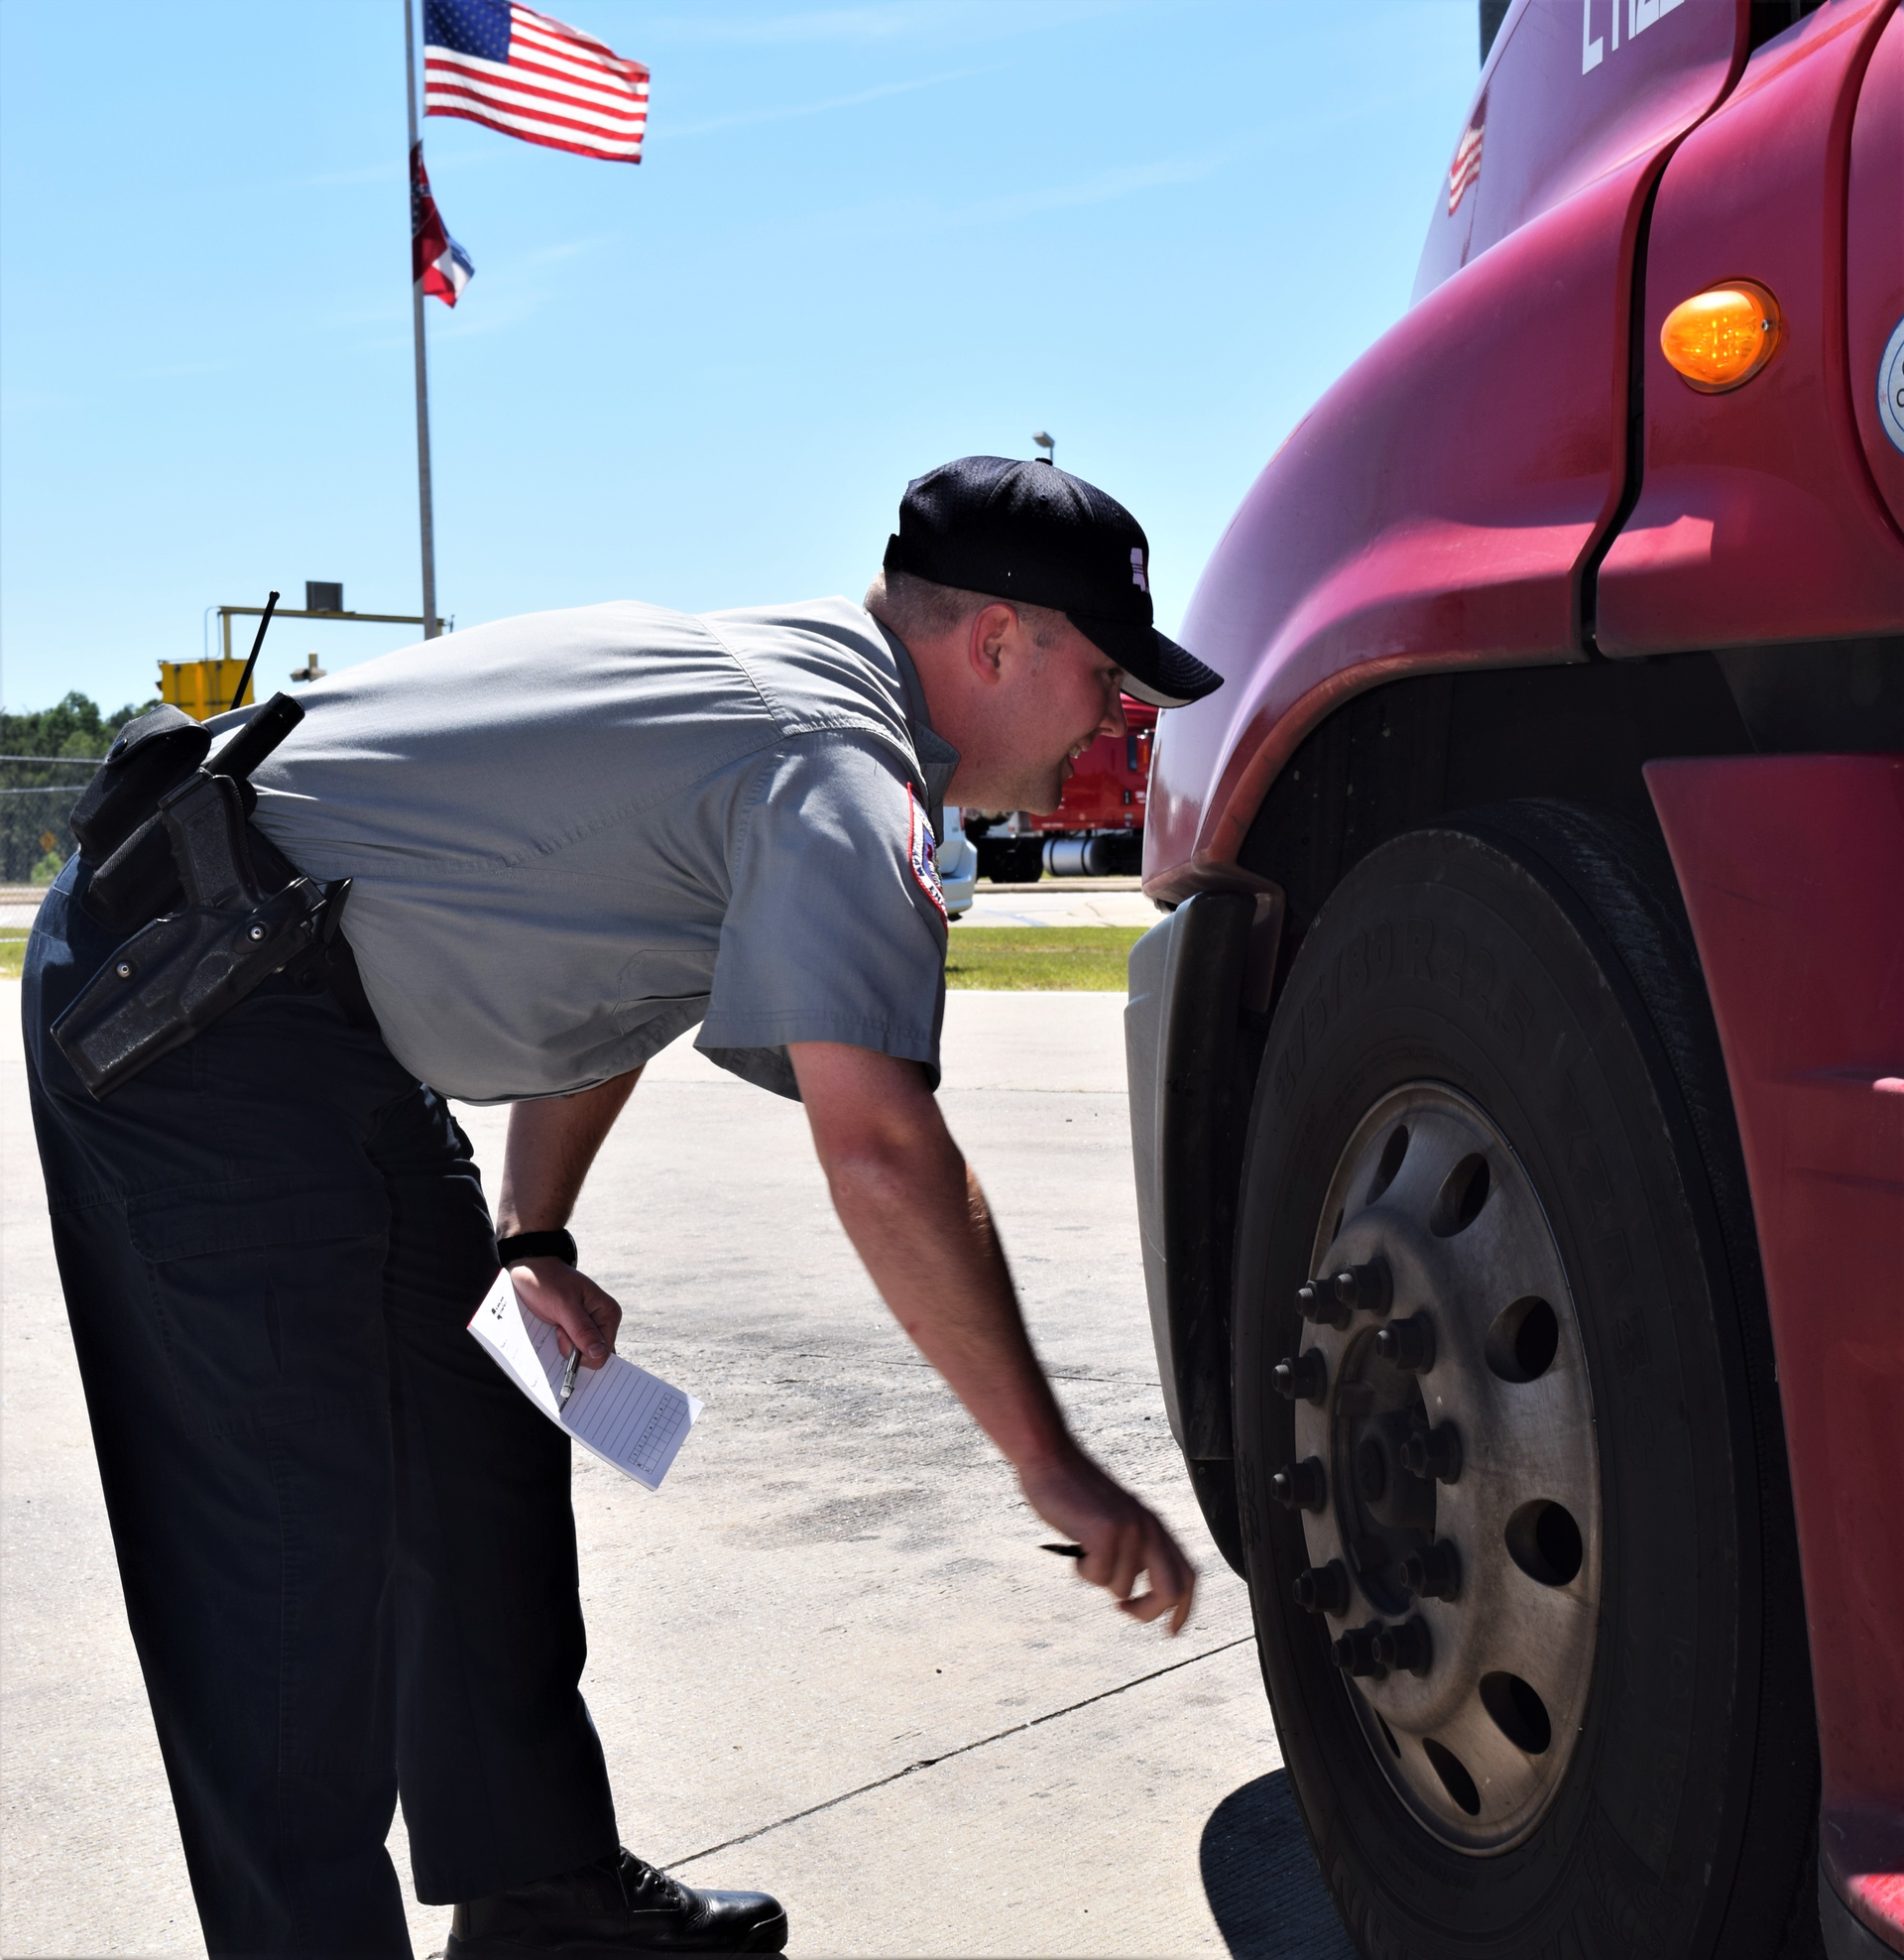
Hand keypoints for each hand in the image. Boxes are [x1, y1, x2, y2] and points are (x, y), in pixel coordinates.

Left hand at [509, 1256, 622, 1368]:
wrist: (531, 1269)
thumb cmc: (548, 1281)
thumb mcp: (564, 1305)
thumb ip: (582, 1330)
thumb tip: (599, 1354)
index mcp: (608, 1314)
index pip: (602, 1353)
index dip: (580, 1353)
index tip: (562, 1333)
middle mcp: (602, 1322)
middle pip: (592, 1357)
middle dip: (571, 1349)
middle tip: (557, 1328)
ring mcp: (589, 1327)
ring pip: (580, 1355)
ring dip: (563, 1346)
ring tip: (554, 1325)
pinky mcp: (576, 1330)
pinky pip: (572, 1348)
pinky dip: (560, 1344)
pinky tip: (552, 1330)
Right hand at [1019, 1448, 1196, 1634]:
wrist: (1051, 1458)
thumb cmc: (1075, 1493)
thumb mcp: (1116, 1520)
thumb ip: (1133, 1548)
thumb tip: (1134, 1590)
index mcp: (1156, 1526)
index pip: (1188, 1575)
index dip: (1184, 1608)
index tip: (1171, 1631)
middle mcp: (1150, 1528)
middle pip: (1170, 1590)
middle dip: (1147, 1611)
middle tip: (1124, 1609)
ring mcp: (1130, 1529)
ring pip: (1122, 1588)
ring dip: (1097, 1577)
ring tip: (1084, 1548)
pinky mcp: (1106, 1532)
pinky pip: (1097, 1577)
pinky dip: (1081, 1570)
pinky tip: (1075, 1543)